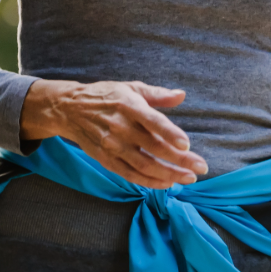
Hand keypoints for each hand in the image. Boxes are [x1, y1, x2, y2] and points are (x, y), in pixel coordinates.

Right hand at [20, 79, 206, 188]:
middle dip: (180, 160)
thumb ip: (157, 94)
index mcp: (129, 105)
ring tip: (189, 178)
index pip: (152, 121)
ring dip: (168, 174)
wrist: (70, 109)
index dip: (169, 133)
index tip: (187, 144)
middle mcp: (120, 127)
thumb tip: (181, 95)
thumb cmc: (106, 96)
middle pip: (154, 148)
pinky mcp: (106, 159)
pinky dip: (149, 182)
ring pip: (144, 165)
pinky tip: (166, 183)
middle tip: (201, 168)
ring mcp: (112, 146)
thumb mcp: (131, 88)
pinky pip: (130, 175)